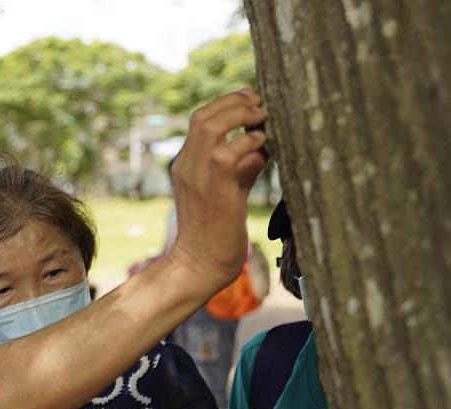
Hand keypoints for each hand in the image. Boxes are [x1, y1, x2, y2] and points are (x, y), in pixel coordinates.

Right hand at [168, 88, 267, 293]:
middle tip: (261, 102)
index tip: (252, 100)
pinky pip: (227, 153)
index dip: (227, 103)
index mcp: (186, 165)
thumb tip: (262, 147)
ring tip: (263, 119)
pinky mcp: (213, 190)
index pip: (200, 119)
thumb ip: (241, 168)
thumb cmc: (216, 234)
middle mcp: (186, 166)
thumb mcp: (229, 193)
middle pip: (203, 115)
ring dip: (241, 115)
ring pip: (210, 126)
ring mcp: (196, 177)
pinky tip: (264, 148)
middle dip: (235, 101)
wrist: (199, 266)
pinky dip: (248, 143)